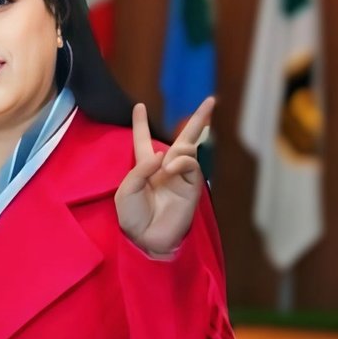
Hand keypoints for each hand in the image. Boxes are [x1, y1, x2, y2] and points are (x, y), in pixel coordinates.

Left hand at [116, 97, 212, 257]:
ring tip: (166, 168)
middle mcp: (166, 168)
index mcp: (145, 167)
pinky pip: (191, 163)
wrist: (146, 238)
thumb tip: (164, 153)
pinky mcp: (192, 185)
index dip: (141, 124)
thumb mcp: (126, 189)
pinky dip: (181, 162)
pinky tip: (171, 170)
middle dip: (198, 119)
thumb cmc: (133, 216)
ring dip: (177, 153)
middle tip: (211, 100)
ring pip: (188, 149)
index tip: (138, 106)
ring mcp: (181, 176)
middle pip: (183, 138)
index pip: (143, 140)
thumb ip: (141, 168)